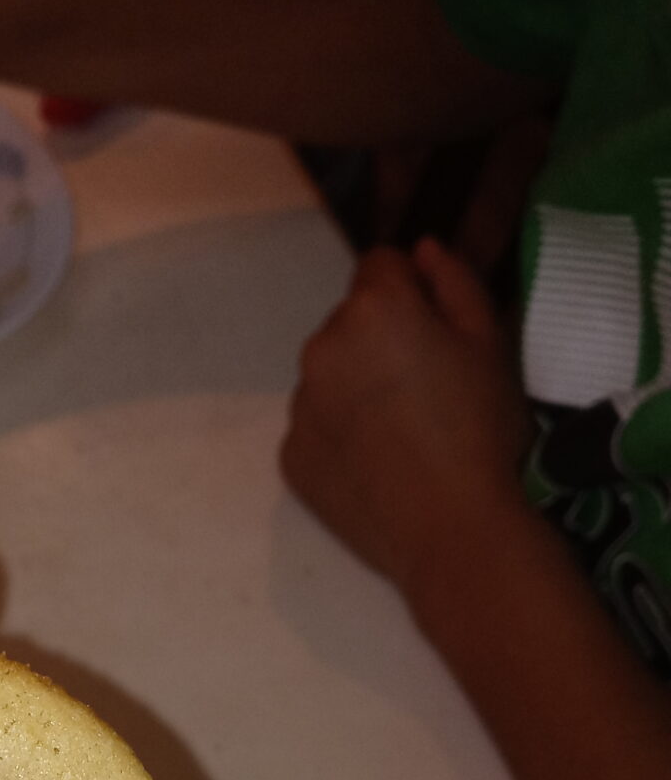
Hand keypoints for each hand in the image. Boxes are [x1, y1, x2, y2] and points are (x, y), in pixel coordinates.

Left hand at [281, 238, 535, 606]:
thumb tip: (422, 249)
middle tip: (424, 391)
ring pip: (328, 376)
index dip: (412, 293)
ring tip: (401, 434)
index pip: (381, 265)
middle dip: (379, 341)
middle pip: (349, 323)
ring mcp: (299, 406)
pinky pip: (315, 427)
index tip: (436, 333)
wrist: (450, 530)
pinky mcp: (290, 455)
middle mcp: (321, 348)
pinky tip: (377, 465)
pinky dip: (338, 436)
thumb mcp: (490, 342)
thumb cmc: (481, 430)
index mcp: (373, 308)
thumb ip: (453, 281)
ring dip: (354, 388)